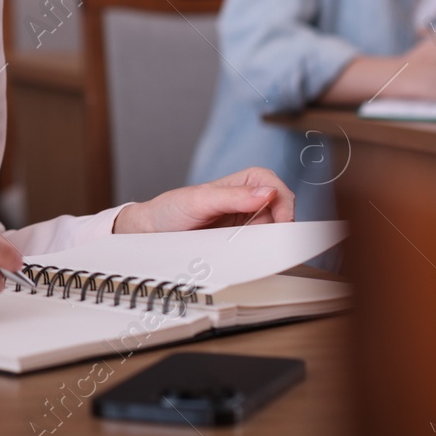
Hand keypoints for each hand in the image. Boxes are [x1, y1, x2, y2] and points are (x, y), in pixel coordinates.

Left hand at [113, 167, 294, 233]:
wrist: (152, 232)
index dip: (282, 202)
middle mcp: (247, 200)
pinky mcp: (241, 239)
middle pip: (281, 209)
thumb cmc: (171, 209)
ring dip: (270, 238)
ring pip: (274, 229)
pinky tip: (252, 253)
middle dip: (281, 223)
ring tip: (254, 246)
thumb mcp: (199, 200)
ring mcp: (245, 221)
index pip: (275, 186)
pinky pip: (260, 244)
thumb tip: (267, 192)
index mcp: (242, 182)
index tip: (281, 221)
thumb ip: (232, 196)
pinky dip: (261, 249)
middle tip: (270, 240)